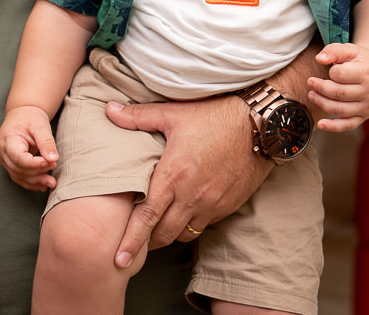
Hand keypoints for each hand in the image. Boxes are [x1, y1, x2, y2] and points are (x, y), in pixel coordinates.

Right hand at [0, 105, 58, 190]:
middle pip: (18, 169)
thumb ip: (46, 142)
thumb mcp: (40, 126)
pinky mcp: (10, 164)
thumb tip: (53, 159)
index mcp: (7, 139)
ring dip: (36, 181)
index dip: (34, 164)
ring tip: (52, 183)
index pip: (18, 157)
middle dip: (37, 173)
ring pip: (18, 176)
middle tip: (54, 166)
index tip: (51, 162)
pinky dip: (31, 183)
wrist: (22, 114)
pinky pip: (19, 177)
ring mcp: (5, 159)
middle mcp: (3, 151)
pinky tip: (43, 185)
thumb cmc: (31, 118)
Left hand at [104, 95, 269, 267]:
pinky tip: (187, 213)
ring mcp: (212, 204)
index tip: (119, 259)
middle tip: (135, 243)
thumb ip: (138, 116)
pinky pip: (205, 225)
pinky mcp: (229, 206)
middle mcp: (192, 195)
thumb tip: (109, 110)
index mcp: (173, 175)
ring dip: (170, 234)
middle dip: (147, 242)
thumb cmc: (215, 115)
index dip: (131, 240)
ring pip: (185, 234)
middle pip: (163, 234)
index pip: (146, 217)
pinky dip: (192, 224)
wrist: (259, 125)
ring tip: (159, 229)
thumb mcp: (173, 113)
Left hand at [308, 42, 368, 131]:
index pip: (341, 74)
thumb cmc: (360, 61)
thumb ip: (333, 50)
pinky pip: (348, 125)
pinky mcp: (363, 117)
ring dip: (322, 103)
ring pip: (340, 109)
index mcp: (367, 73)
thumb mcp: (350, 50)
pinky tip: (320, 124)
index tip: (329, 70)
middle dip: (321, 88)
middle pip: (339, 93)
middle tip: (310, 82)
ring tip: (311, 95)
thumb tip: (319, 58)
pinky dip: (333, 127)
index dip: (331, 72)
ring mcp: (367, 106)